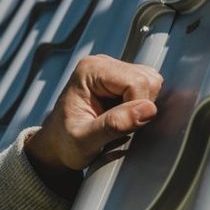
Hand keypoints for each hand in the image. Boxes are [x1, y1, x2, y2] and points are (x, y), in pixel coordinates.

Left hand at [24, 54, 164, 195]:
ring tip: (118, 120)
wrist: (57, 145)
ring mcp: (114, 70)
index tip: (119, 127)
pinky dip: (142, 106)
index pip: (137, 82)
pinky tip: (122, 115)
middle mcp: (103, 64)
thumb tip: (148, 109)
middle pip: (148, 79)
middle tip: (118, 125)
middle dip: (141, 107)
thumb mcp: (84, 141)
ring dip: (142, 106)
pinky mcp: (122, 80)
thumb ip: (114, 125)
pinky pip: (149, 89)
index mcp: (90, 70)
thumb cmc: (65, 143)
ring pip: (152, 83)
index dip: (136, 108)